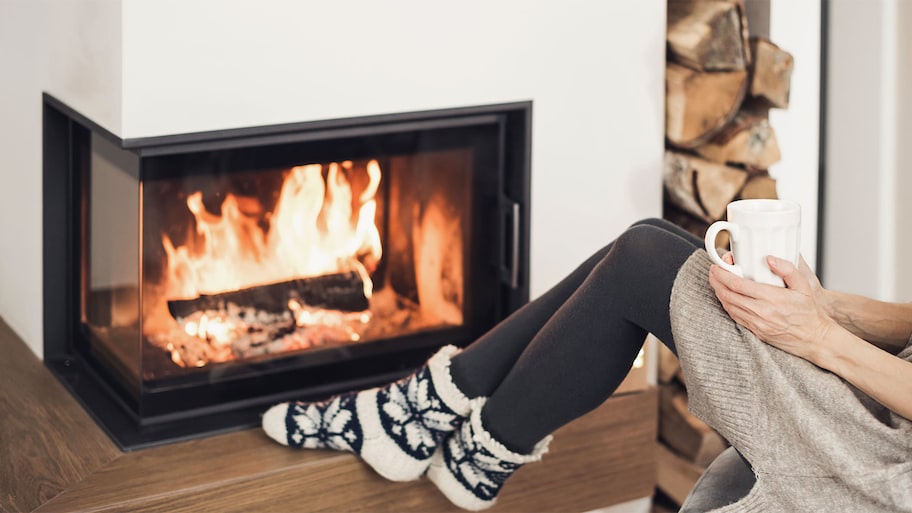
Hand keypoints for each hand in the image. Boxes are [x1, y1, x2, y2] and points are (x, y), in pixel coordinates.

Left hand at [708, 254, 835, 363]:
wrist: (814, 338)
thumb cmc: (809, 312)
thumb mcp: (804, 286)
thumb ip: (788, 269)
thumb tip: (769, 258)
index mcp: (771, 298)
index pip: (738, 284)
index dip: (723, 274)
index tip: (717, 266)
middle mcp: (761, 312)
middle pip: (728, 294)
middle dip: (716, 281)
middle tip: (713, 271)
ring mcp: (756, 323)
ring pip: (729, 306)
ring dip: (719, 292)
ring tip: (716, 281)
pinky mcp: (755, 331)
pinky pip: (735, 316)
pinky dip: (727, 305)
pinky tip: (726, 297)